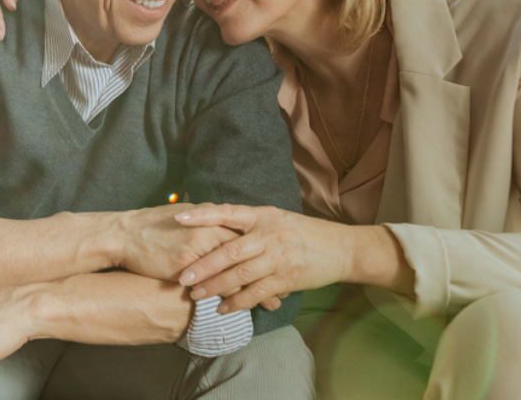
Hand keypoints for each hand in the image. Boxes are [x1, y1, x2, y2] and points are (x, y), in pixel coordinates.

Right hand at [116, 204, 285, 311]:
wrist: (125, 234)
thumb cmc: (153, 225)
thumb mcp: (185, 215)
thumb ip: (207, 219)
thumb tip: (222, 219)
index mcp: (213, 218)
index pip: (248, 236)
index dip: (265, 253)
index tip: (279, 266)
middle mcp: (211, 231)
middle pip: (250, 254)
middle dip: (269, 273)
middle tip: (285, 289)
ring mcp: (200, 248)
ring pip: (237, 271)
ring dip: (257, 289)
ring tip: (272, 303)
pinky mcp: (186, 266)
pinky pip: (216, 285)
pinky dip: (233, 297)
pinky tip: (242, 308)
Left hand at [173, 204, 354, 313]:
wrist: (341, 248)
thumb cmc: (302, 232)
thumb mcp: (276, 218)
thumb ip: (248, 223)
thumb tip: (215, 222)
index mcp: (262, 216)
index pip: (228, 213)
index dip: (203, 216)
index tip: (179, 219)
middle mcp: (268, 235)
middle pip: (229, 251)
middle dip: (202, 265)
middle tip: (181, 277)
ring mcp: (278, 258)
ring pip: (240, 274)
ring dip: (215, 287)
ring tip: (196, 295)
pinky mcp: (287, 279)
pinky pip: (257, 292)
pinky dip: (238, 302)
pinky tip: (223, 309)